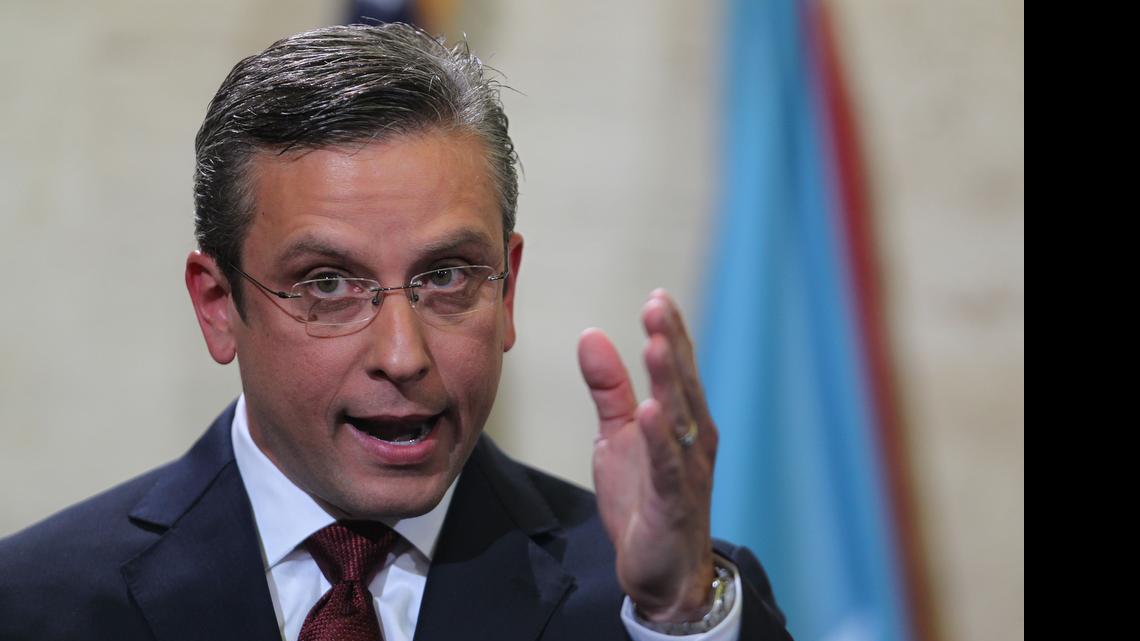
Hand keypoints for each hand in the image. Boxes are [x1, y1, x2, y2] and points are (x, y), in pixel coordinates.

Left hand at [578, 289, 717, 621]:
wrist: (663, 572)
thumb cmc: (645, 498)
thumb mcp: (618, 435)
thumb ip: (609, 387)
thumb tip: (591, 335)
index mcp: (681, 418)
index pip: (677, 367)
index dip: (669, 332)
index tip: (657, 297)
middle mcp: (693, 438)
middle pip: (681, 383)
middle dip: (670, 343)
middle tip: (657, 305)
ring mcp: (686, 470)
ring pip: (679, 418)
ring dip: (668, 381)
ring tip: (656, 345)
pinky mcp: (672, 503)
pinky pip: (667, 467)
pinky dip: (660, 440)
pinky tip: (651, 412)